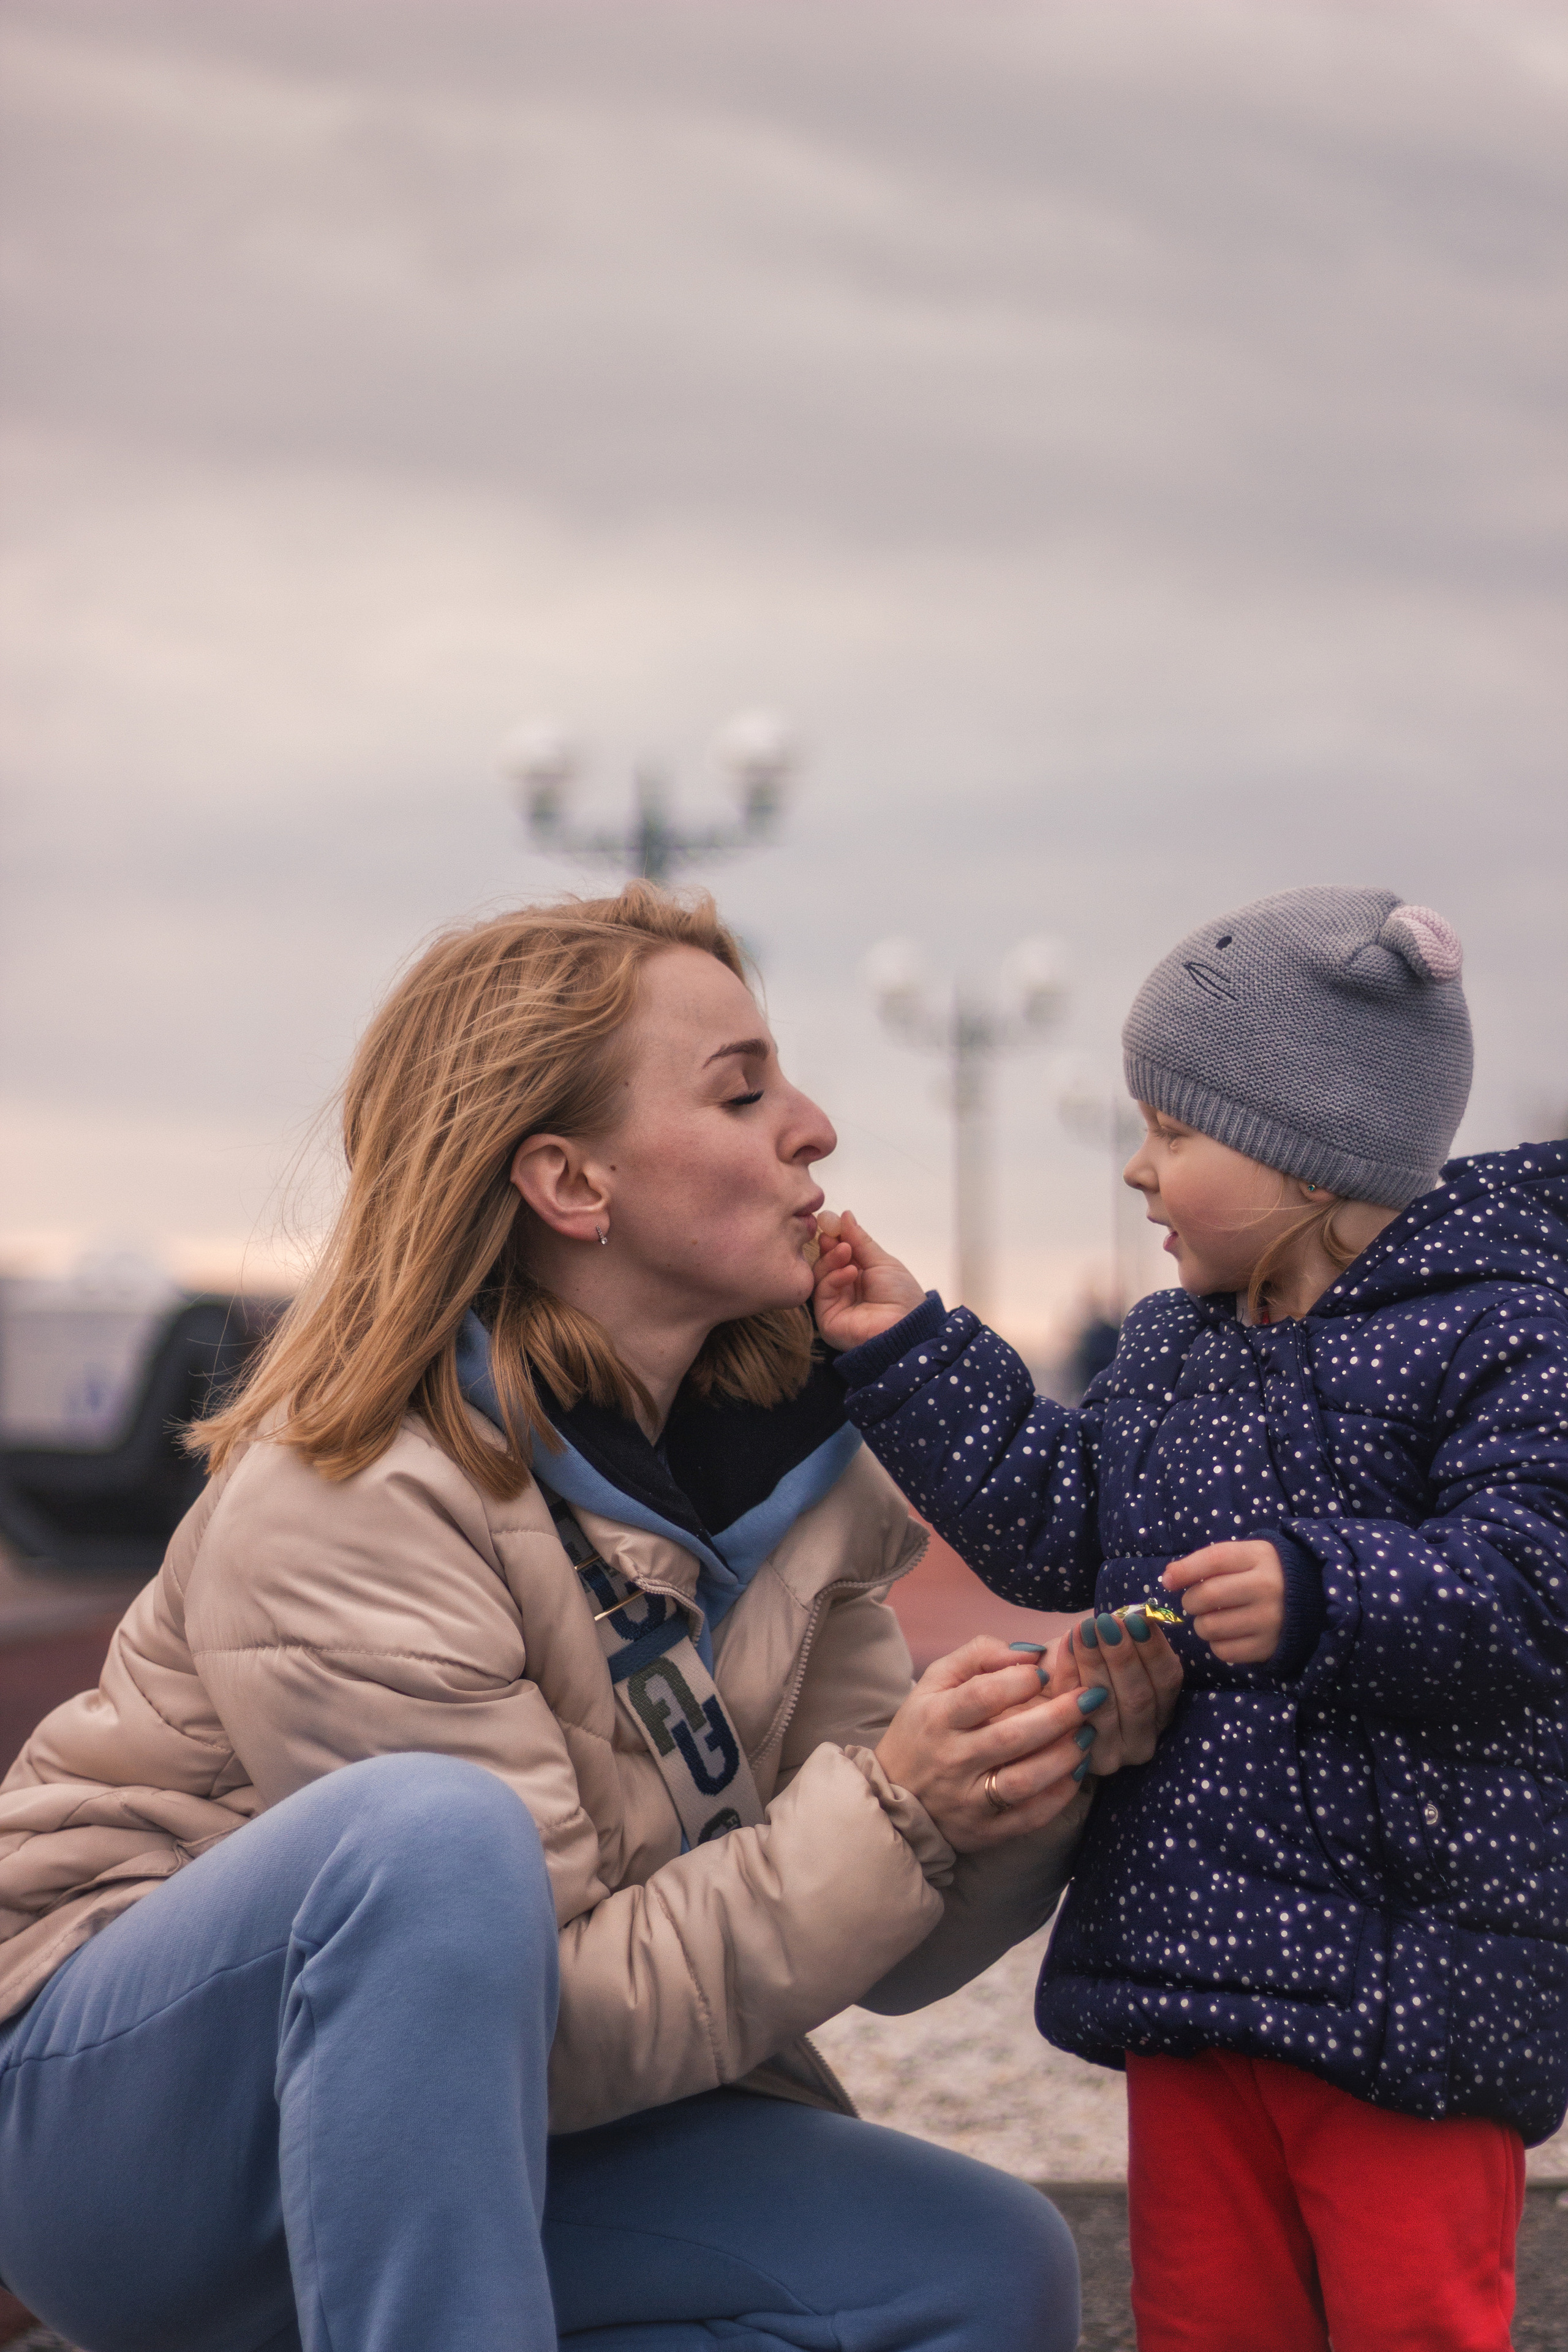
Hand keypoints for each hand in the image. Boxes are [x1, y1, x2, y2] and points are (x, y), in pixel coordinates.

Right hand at [811, 1210, 925, 1351]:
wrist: (906, 1328)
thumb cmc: (901, 1295)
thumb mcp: (883, 1262)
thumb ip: (860, 1241)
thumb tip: (845, 1215)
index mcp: (860, 1275)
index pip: (840, 1254)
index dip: (835, 1237)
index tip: (832, 1221)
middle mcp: (845, 1289)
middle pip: (826, 1263)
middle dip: (829, 1246)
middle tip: (831, 1234)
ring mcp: (834, 1303)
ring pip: (820, 1275)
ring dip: (831, 1259)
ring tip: (845, 1251)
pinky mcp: (826, 1317)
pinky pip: (822, 1292)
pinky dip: (834, 1277)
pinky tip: (850, 1272)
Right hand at [874, 1637, 1100, 1851]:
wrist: (893, 1797)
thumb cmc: (923, 1730)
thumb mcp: (934, 1682)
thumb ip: (979, 1656)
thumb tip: (1031, 1652)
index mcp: (937, 1717)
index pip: (982, 1695)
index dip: (1021, 1680)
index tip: (1045, 1671)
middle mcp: (952, 1760)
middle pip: (1011, 1737)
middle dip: (1059, 1715)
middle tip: (1092, 1698)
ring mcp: (968, 1800)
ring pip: (1024, 1781)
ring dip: (1064, 1757)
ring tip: (1088, 1735)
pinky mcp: (985, 1831)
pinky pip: (1030, 1817)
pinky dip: (1059, 1796)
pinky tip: (1076, 1773)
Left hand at [1044, 1610, 1183, 1771]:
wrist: (1045, 1706)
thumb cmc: (1088, 1671)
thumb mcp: (1115, 1657)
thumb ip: (1130, 1639)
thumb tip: (1134, 1613)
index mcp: (1163, 1713)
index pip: (1167, 1681)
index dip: (1154, 1648)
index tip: (1138, 1616)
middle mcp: (1144, 1741)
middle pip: (1139, 1696)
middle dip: (1123, 1655)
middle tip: (1107, 1622)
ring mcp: (1113, 1755)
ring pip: (1107, 1705)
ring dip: (1095, 1662)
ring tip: (1085, 1629)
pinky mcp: (1080, 1759)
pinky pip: (1074, 1712)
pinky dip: (1069, 1673)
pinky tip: (1066, 1644)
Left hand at [1162, 1541, 1285, 1664]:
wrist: (1314, 1598)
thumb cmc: (1266, 1573)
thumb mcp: (1246, 1555)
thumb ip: (1208, 1561)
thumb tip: (1168, 1578)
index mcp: (1260, 1557)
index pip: (1214, 1560)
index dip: (1184, 1570)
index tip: (1168, 1581)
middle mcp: (1267, 1588)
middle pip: (1208, 1596)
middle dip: (1190, 1601)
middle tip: (1195, 1602)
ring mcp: (1270, 1620)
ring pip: (1210, 1627)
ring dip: (1201, 1624)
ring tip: (1213, 1617)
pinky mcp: (1269, 1647)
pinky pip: (1223, 1651)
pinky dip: (1217, 1644)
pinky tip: (1229, 1633)